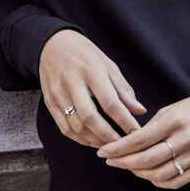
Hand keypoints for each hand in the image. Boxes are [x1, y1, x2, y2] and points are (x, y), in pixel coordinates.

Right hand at [39, 29, 145, 147]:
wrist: (52, 44)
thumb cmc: (85, 55)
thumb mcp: (108, 65)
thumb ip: (123, 90)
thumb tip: (140, 111)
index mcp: (91, 70)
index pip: (109, 101)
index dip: (124, 120)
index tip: (136, 132)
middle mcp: (72, 82)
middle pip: (90, 117)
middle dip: (108, 136)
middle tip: (122, 145)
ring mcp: (58, 93)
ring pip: (76, 126)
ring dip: (94, 140)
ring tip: (109, 146)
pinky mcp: (49, 102)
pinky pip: (64, 128)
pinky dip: (79, 139)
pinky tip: (92, 141)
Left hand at [96, 92, 189, 188]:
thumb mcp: (171, 110)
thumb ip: (150, 128)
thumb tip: (127, 144)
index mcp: (175, 121)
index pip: (139, 140)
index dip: (118, 148)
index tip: (103, 151)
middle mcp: (186, 139)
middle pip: (147, 160)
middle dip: (124, 162)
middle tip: (110, 160)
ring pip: (159, 174)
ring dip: (138, 173)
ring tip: (128, 166)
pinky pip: (174, 182)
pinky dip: (157, 181)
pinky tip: (147, 174)